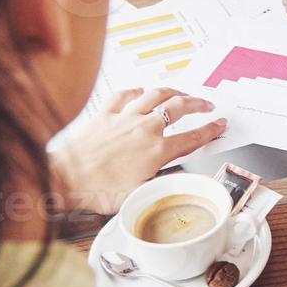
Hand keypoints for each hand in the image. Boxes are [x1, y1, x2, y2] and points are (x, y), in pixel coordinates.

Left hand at [50, 88, 225, 213]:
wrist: (66, 179)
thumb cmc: (98, 190)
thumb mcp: (141, 196)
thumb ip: (169, 185)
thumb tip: (189, 183)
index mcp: (156, 150)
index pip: (193, 137)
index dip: (211, 130)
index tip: (220, 125)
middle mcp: (144, 129)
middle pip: (179, 107)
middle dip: (198, 103)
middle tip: (206, 104)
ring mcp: (125, 118)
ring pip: (155, 94)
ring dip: (173, 90)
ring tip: (181, 92)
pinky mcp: (105, 114)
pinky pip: (124, 95)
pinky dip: (136, 91)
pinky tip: (140, 91)